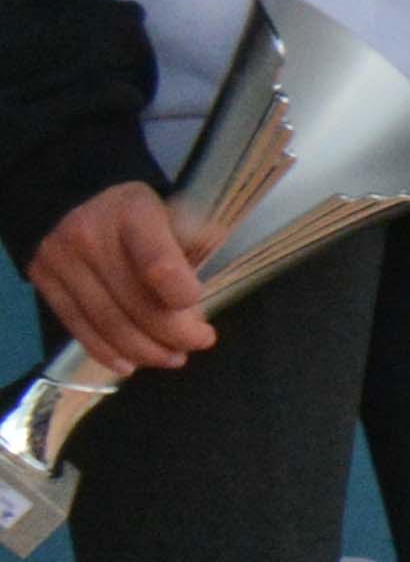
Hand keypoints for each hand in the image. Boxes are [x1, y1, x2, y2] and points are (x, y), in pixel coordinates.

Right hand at [24, 181, 211, 374]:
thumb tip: (212, 261)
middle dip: (175, 334)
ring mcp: (63, 262)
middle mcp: (91, 238)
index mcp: (133, 213)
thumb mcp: (169, 208)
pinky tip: (130, 364)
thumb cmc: (133, 211)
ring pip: (109, 323)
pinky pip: (79, 327)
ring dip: (146, 350)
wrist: (68, 197)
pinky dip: (107, 352)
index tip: (198, 304)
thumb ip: (194, 238)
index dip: (181, 293)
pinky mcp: (45, 282)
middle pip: (136, 304)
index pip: (158, 262)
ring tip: (173, 358)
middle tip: (199, 342)